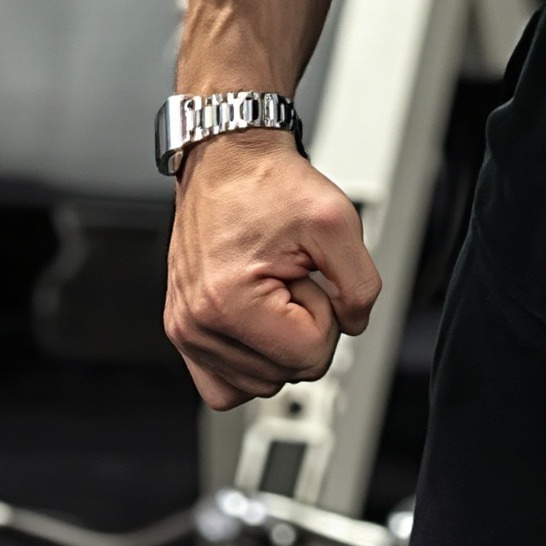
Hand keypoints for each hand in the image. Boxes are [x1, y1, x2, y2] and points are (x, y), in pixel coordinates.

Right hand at [164, 129, 381, 409]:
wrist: (228, 160)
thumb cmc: (270, 184)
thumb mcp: (338, 221)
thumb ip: (361, 285)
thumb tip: (354, 326)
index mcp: (229, 304)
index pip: (310, 356)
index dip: (327, 313)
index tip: (310, 274)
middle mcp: (197, 326)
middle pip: (287, 374)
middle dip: (304, 325)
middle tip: (291, 275)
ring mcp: (186, 331)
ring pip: (260, 383)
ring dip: (280, 340)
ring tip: (274, 287)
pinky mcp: (184, 329)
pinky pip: (224, 385)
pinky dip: (251, 363)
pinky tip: (262, 322)